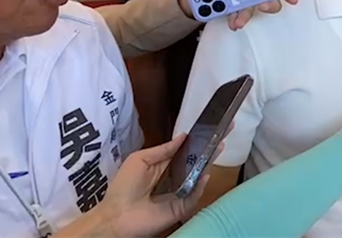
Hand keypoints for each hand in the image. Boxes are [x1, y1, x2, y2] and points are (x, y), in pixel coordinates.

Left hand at [97, 134, 220, 237]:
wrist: (115, 216)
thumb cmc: (123, 186)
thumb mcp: (140, 159)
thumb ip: (163, 149)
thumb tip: (183, 136)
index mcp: (165, 165)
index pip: (186, 151)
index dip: (199, 140)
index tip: (212, 126)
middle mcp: (176, 178)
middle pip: (197, 161)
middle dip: (211, 147)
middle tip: (225, 132)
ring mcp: (181, 193)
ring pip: (199, 176)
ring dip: (209, 162)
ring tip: (219, 146)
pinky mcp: (182, 208)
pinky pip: (195, 195)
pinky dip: (201, 186)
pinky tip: (205, 174)